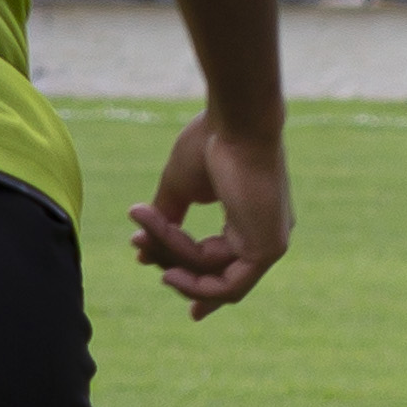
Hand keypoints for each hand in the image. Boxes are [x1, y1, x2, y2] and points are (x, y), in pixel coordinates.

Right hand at [128, 110, 291, 318]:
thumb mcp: (179, 186)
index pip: (221, 261)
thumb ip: (167, 218)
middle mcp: (265, 234)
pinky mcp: (269, 250)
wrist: (236, 122)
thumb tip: (142, 250)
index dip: (193, 279)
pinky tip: (168, 274)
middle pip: (210, 268)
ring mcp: (270, 243)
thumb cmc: (210, 142)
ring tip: (142, 236)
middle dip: (169, 261)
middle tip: (136, 246)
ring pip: (211, 274)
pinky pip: (228, 284)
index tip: (165, 282)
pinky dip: (197, 284)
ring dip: (172, 258)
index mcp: (251, 217)